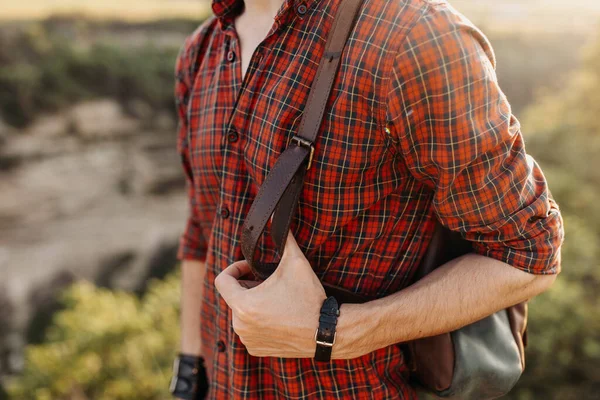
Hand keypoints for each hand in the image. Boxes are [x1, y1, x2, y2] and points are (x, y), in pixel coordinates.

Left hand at [215, 230, 326, 357]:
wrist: (326, 331)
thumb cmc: (308, 297)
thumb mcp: (295, 263)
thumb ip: (284, 237)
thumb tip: (276, 213)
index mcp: (243, 304)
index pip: (222, 280)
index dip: (235, 269)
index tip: (251, 268)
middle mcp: (240, 325)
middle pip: (234, 296)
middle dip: (249, 286)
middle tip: (271, 283)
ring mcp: (248, 339)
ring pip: (242, 313)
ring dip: (254, 303)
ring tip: (276, 299)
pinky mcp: (257, 350)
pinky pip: (250, 330)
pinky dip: (259, 321)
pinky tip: (278, 316)